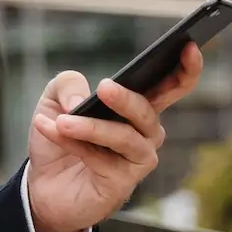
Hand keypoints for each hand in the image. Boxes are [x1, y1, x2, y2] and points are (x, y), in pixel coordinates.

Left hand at [26, 41, 205, 231]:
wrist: (41, 186)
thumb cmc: (59, 140)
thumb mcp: (54, 100)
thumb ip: (68, 85)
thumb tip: (82, 100)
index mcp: (137, 108)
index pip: (172, 86)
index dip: (187, 68)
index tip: (190, 46)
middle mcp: (145, 134)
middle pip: (147, 112)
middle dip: (128, 99)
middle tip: (105, 87)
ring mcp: (137, 160)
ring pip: (124, 137)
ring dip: (91, 127)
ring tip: (63, 120)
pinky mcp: (122, 183)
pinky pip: (102, 158)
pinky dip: (75, 143)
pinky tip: (52, 129)